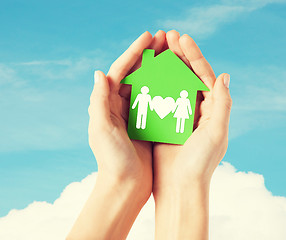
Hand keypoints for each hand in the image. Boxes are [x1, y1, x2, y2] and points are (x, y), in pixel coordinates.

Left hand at [88, 30, 165, 198]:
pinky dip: (166, 88)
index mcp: (107, 104)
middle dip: (149, 55)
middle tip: (164, 38)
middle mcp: (120, 106)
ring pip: (148, 84)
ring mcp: (135, 114)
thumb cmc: (112, 160)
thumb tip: (99, 73)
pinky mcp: (147, 124)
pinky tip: (178, 79)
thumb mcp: (102, 129)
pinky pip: (158, 100)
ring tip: (173, 53)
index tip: (148, 37)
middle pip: (135, 73)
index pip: (120, 70)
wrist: (125, 186)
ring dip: (159, 68)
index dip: (134, 52)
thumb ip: (99, 101)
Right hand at [152, 30, 231, 239]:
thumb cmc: (199, 164)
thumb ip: (223, 104)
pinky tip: (145, 72)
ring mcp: (178, 114)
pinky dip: (153, 84)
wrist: (179, 187)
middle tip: (166, 36)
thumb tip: (224, 76)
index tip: (181, 38)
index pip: (203, 75)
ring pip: (171, 83)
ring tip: (155, 49)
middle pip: (187, 75)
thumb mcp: (216, 133)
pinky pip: (158, 98)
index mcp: (211, 109)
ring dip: (164, 66)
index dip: (194, 55)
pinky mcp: (163, 122)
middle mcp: (196, 109)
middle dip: (178, 55)